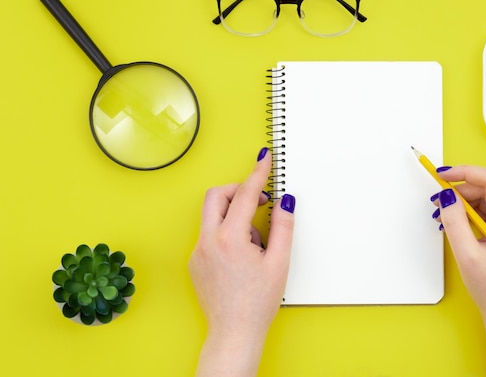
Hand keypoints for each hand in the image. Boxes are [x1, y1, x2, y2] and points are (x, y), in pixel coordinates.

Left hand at [189, 147, 294, 376]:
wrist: (234, 332)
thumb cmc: (257, 303)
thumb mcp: (279, 262)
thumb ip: (283, 227)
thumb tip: (285, 201)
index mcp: (230, 239)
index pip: (244, 194)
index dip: (257, 173)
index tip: (263, 158)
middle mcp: (208, 241)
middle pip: (216, 195)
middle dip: (237, 190)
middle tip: (258, 200)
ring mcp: (198, 252)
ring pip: (212, 215)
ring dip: (233, 214)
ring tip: (254, 241)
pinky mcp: (195, 262)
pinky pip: (209, 234)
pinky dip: (226, 233)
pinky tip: (241, 255)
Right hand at [431, 165, 485, 376]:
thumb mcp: (467, 254)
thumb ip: (455, 221)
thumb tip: (446, 196)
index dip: (464, 173)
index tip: (441, 175)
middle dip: (460, 190)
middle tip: (436, 201)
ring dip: (463, 202)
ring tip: (442, 216)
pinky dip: (469, 212)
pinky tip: (454, 223)